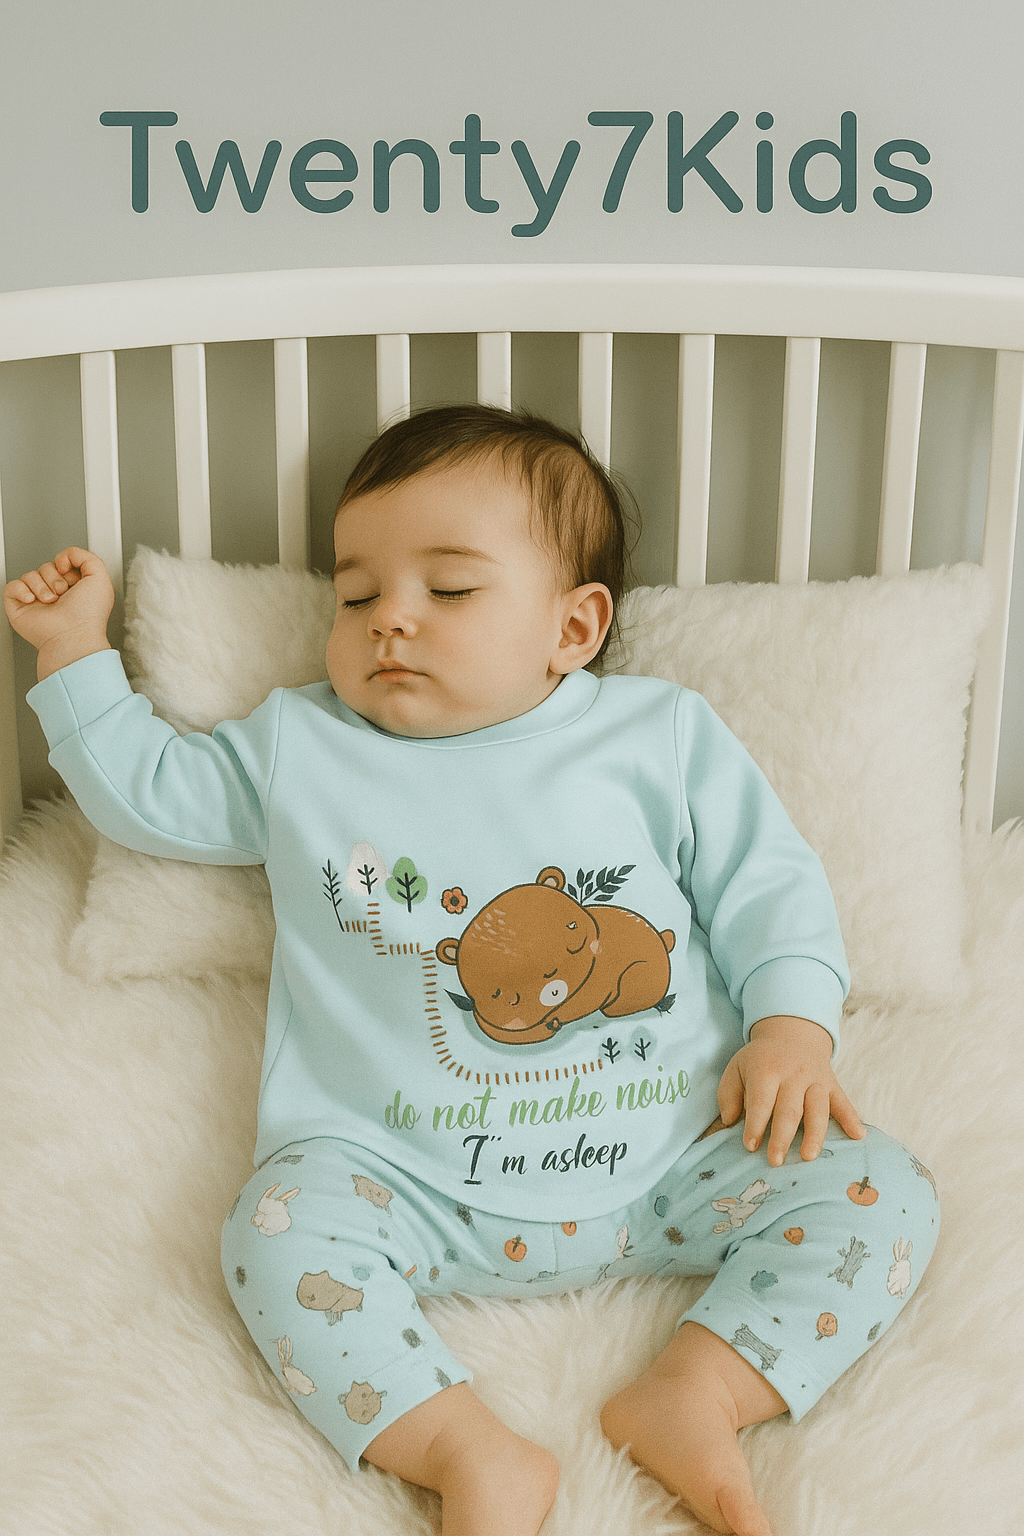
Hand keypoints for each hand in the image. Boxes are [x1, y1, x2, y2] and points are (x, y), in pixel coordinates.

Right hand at [3, 548, 113, 678]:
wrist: (71, 635)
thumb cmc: (87, 615)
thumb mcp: (100, 578)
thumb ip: (87, 557)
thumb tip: (66, 554)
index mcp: (74, 587)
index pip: (62, 563)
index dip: (66, 565)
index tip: (73, 577)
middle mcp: (56, 594)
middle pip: (46, 566)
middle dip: (54, 576)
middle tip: (63, 593)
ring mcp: (37, 600)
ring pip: (30, 574)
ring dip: (41, 586)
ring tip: (51, 601)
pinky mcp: (20, 606)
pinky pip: (12, 585)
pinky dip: (22, 590)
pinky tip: (33, 600)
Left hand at [717, 1014, 864, 1165]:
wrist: (792, 1034)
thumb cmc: (760, 1059)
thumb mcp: (737, 1067)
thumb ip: (728, 1093)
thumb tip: (729, 1120)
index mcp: (767, 1070)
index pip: (762, 1101)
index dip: (756, 1124)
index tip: (750, 1146)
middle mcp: (793, 1075)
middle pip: (789, 1109)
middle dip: (782, 1136)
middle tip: (776, 1160)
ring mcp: (816, 1080)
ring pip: (817, 1109)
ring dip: (814, 1133)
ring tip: (808, 1156)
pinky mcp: (832, 1085)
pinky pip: (843, 1102)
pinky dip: (851, 1119)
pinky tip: (858, 1136)